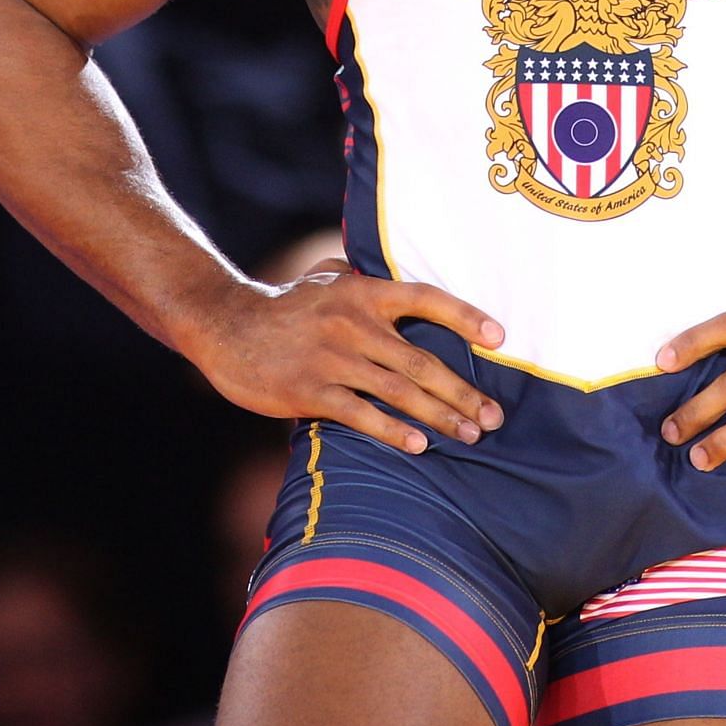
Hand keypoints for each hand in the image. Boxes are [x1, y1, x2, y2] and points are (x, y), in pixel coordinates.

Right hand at [193, 260, 506, 455]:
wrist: (225, 325)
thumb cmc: (284, 306)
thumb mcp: (326, 280)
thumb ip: (365, 281)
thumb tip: (401, 283)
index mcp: (363, 292)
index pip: (426, 298)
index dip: (465, 317)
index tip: (500, 338)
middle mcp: (354, 322)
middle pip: (422, 360)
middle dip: (464, 392)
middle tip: (496, 417)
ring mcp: (332, 358)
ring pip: (400, 391)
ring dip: (440, 416)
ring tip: (470, 434)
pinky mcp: (310, 390)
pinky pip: (361, 414)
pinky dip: (393, 431)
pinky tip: (418, 445)